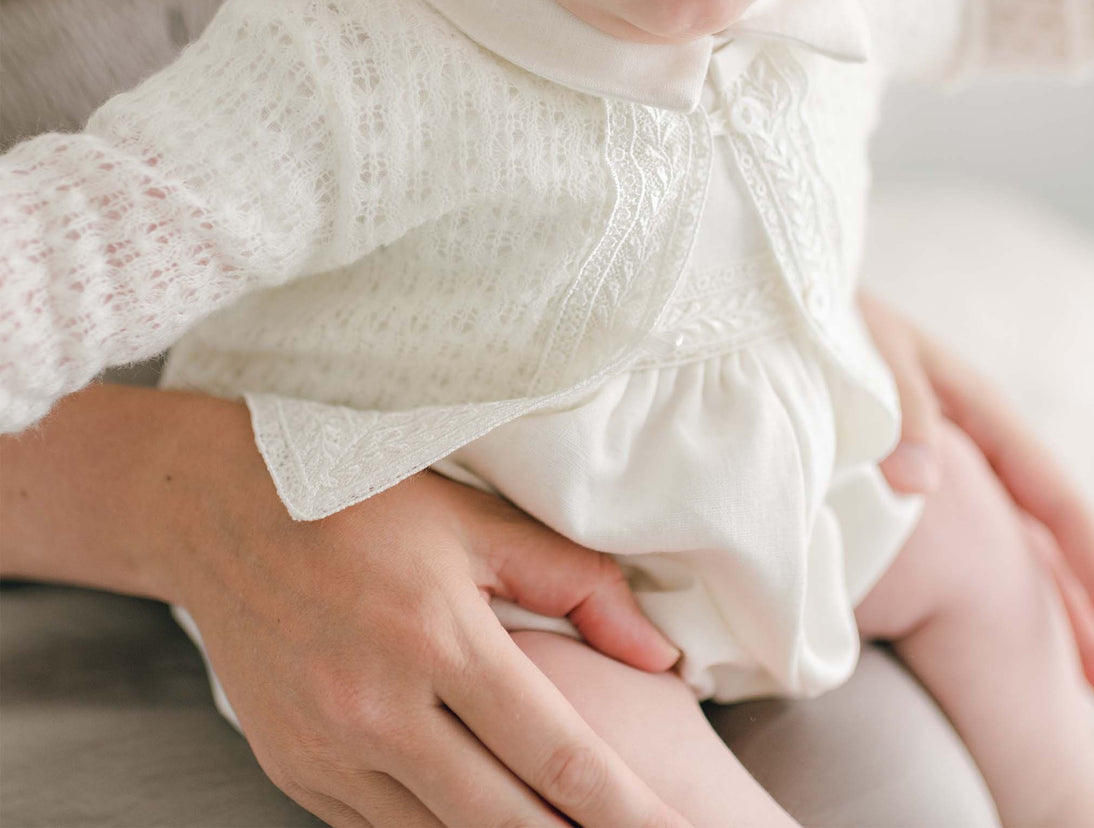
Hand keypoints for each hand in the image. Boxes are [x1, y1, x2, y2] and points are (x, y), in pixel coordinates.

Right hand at [1, 385, 687, 826]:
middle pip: (505, 821)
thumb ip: (577, 583)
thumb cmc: (365, 506)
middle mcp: (380, 709)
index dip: (624, 809)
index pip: (556, 753)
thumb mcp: (476, 522)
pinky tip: (476, 819)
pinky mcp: (295, 772)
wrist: (225, 515)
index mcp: (439, 638)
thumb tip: (660, 656)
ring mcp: (329, 752)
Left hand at [859, 291, 1093, 703]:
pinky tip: (978, 630)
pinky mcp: (903, 470)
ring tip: (1063, 684)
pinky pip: (961, 534)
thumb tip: (923, 486)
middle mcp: (975, 441)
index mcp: (982, 411)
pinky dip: (982, 582)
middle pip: (1042, 535)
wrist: (785, 299)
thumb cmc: (833, 316)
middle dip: (1078, 610)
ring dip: (1038, 608)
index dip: (1090, 568)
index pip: (1053, 501)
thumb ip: (903, 409)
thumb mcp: (874, 350)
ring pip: (1007, 542)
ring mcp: (945, 459)